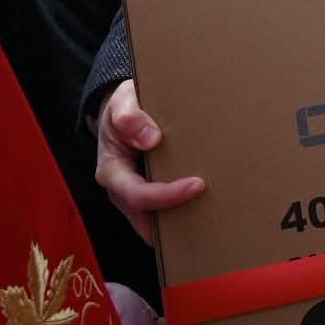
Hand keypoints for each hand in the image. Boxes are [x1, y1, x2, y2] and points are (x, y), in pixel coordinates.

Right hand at [96, 79, 205, 244]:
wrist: (125, 109)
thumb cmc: (124, 106)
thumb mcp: (123, 102)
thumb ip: (129, 116)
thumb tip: (151, 139)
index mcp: (111, 170)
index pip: (136, 194)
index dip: (165, 195)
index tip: (197, 185)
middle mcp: (121, 188)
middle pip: (146, 216)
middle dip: (176, 220)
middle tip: (212, 216)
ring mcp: (135, 192)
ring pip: (155, 220)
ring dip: (181, 222)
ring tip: (213, 222)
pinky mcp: (150, 190)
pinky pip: (164, 209)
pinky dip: (182, 211)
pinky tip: (207, 210)